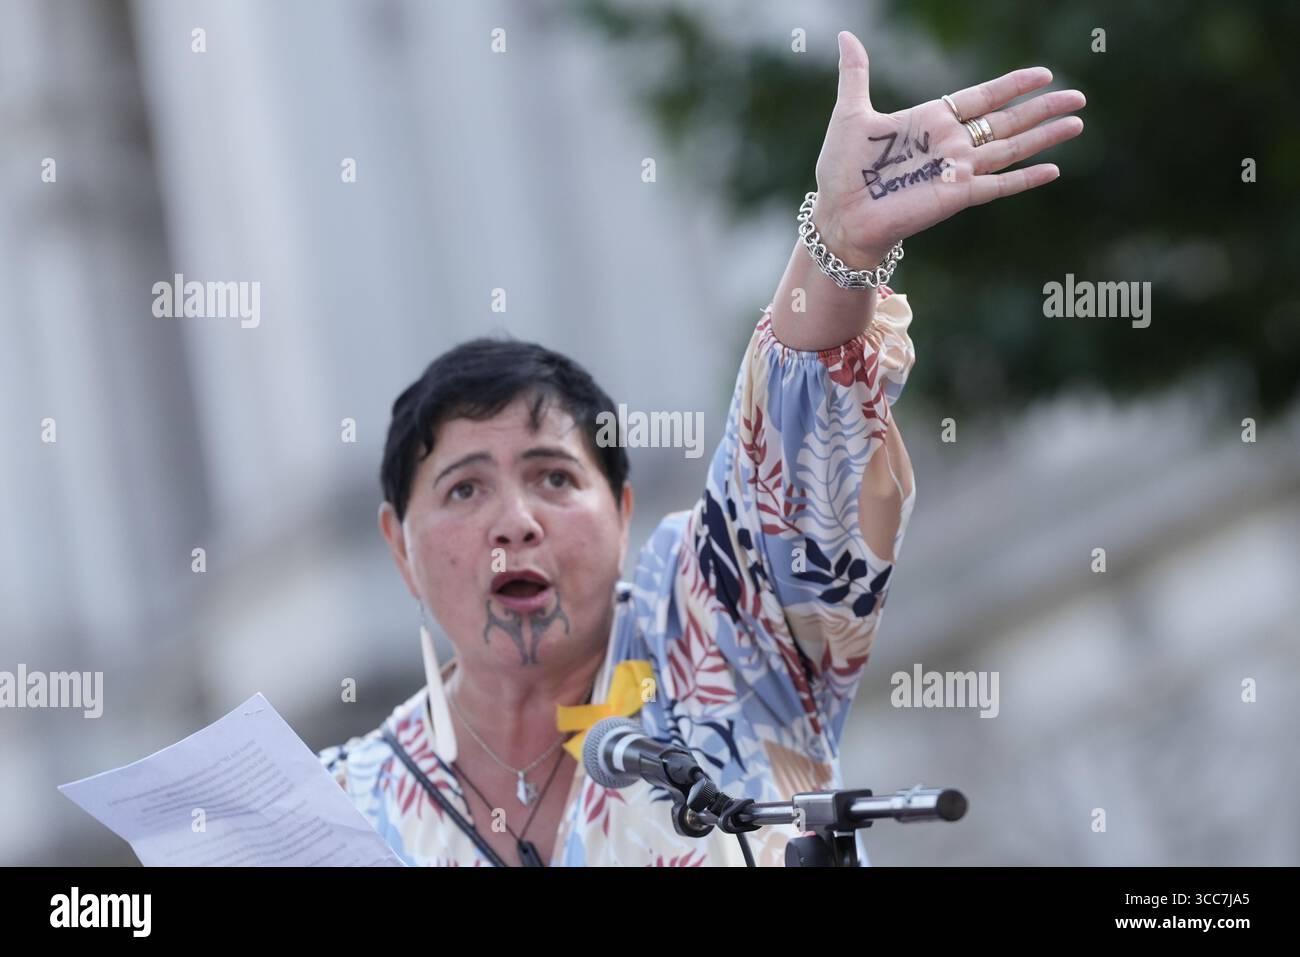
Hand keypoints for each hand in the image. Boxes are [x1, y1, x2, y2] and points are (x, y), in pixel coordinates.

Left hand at [811, 31, 1084, 266]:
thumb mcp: (850, 114)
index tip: (1043, 74)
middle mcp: (950, 144)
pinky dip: (1025, 178)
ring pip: (1011, 148)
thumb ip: (856, 74)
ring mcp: (956, 170)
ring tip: (1077, 123)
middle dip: (1043, 108)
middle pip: (1007, 121)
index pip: (982, 97)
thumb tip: (846, 35)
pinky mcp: (956, 196)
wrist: (839, 215)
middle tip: (1079, 96)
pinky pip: (998, 185)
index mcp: (931, 120)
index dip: (1013, 85)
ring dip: (1044, 137)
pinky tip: (1053, 170)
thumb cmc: (841, 170)